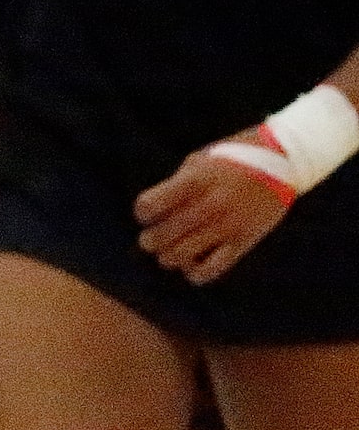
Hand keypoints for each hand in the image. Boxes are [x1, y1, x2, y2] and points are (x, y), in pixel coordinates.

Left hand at [134, 139, 291, 284]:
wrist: (286, 159)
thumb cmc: (235, 158)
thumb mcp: (200, 161)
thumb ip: (175, 186)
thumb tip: (154, 214)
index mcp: (195, 181)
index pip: (147, 207)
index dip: (144, 212)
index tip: (152, 212)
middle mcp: (209, 205)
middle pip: (157, 238)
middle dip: (151, 239)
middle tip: (158, 236)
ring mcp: (227, 225)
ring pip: (176, 257)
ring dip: (169, 256)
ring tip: (175, 248)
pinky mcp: (243, 242)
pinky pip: (207, 271)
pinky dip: (194, 271)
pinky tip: (195, 260)